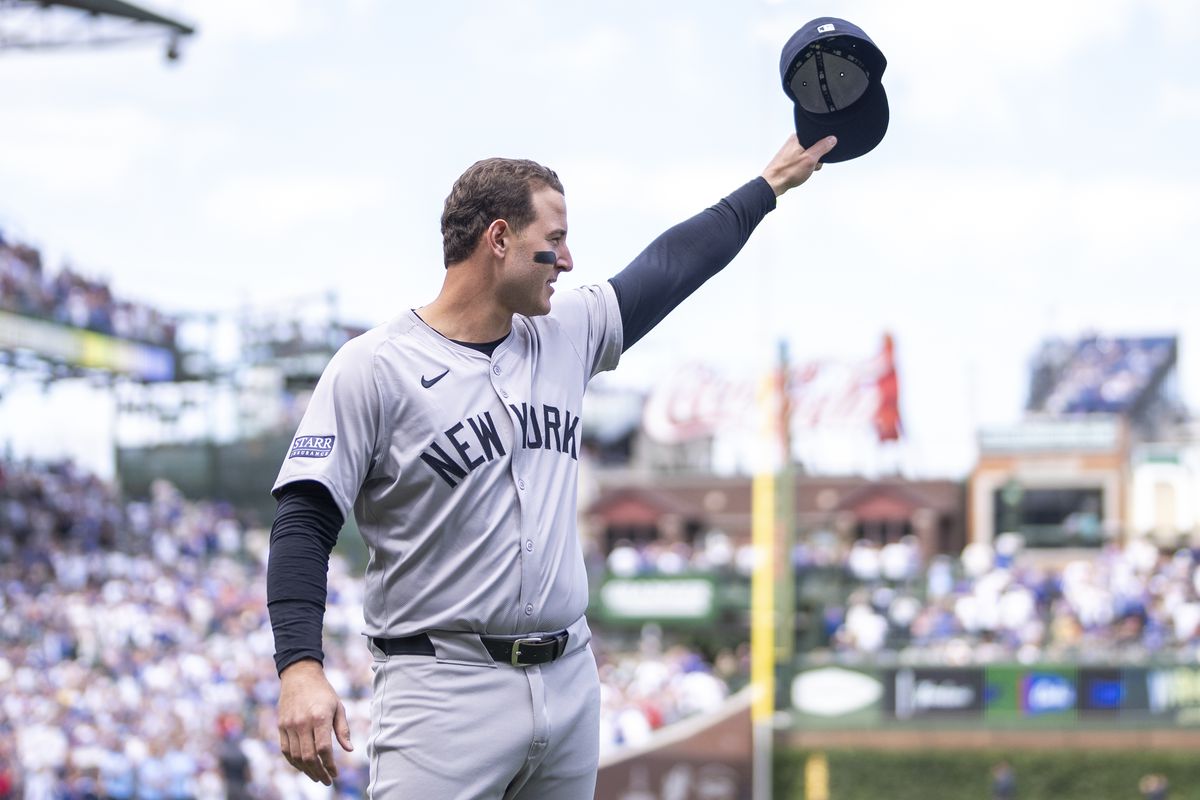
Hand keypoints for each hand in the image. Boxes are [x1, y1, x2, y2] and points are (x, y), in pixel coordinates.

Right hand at [277, 659, 353, 784]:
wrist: (300, 676)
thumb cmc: (323, 692)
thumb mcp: (338, 707)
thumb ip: (342, 729)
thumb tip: (349, 749)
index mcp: (319, 717)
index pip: (323, 749)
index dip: (329, 765)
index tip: (335, 774)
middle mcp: (302, 723)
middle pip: (308, 756)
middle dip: (318, 773)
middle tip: (326, 781)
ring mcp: (289, 725)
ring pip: (296, 756)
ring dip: (306, 770)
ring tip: (316, 777)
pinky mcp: (281, 726)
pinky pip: (286, 750)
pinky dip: (294, 762)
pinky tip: (303, 767)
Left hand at [760, 134, 836, 196]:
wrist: (773, 184)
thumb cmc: (788, 171)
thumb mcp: (810, 159)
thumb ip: (822, 147)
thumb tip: (832, 139)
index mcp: (798, 137)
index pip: (817, 136)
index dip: (822, 146)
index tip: (821, 155)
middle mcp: (793, 141)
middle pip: (814, 146)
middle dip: (816, 157)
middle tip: (811, 165)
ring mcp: (790, 151)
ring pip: (809, 155)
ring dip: (810, 164)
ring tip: (804, 170)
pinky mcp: (789, 159)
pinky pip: (802, 161)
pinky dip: (804, 167)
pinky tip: (800, 173)